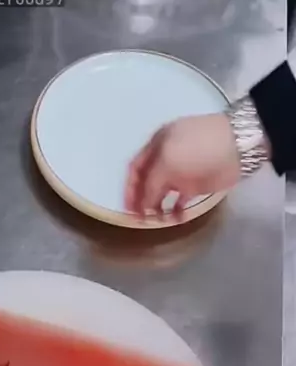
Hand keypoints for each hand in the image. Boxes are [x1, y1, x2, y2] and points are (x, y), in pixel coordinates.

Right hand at [125, 113, 241, 216]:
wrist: (237, 145)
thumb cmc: (197, 148)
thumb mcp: (166, 161)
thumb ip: (151, 184)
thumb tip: (143, 205)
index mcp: (156, 145)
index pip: (135, 168)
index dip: (129, 188)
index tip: (127, 208)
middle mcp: (165, 158)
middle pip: (147, 182)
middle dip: (141, 200)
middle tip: (140, 219)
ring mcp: (181, 171)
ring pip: (162, 192)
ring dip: (157, 207)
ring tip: (159, 221)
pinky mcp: (196, 184)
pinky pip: (180, 199)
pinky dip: (176, 210)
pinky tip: (176, 219)